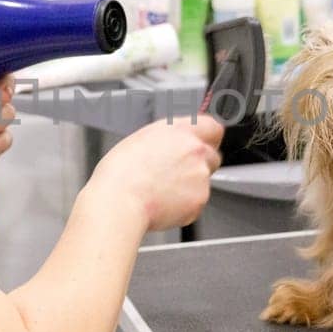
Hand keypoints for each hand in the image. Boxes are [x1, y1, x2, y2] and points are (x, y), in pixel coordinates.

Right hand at [89, 116, 223, 230]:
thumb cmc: (120, 173)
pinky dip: (185, 205)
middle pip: (212, 156)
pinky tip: (164, 202)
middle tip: (177, 174)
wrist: (119, 201)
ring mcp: (200, 174)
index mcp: (179, 130)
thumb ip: (167, 139)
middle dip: (200, 165)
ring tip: (162, 190)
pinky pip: (197, 202)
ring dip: (190, 186)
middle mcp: (195, 149)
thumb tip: (173, 144)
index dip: (208, 138)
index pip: (213, 126)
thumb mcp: (141, 139)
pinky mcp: (200, 198)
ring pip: (204, 181)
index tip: (203, 144)